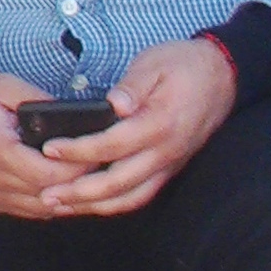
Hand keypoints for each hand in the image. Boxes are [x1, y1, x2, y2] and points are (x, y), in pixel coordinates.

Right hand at [0, 71, 90, 219]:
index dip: (79, 167)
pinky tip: (63, 187)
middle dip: (80, 183)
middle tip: (100, 165)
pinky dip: (51, 202)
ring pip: (42, 210)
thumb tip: (75, 116)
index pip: (49, 174)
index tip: (96, 152)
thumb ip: (40, 101)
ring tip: (88, 178)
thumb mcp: (3, 86)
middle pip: (50, 196)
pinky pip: (29, 211)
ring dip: (68, 198)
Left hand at [41, 37, 238, 217]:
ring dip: (94, 206)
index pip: (112, 145)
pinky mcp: (170, 168)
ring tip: (61, 205)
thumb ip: (133, 85)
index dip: (78, 150)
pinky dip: (115, 203)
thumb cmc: (184, 66)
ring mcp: (169, 164)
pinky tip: (91, 203)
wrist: (224, 77)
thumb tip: (115, 103)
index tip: (50, 149)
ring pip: (130, 197)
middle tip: (45, 195)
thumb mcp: (154, 64)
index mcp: (159, 124)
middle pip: (118, 183)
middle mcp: (166, 151)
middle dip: (79, 193)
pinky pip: (142, 194)